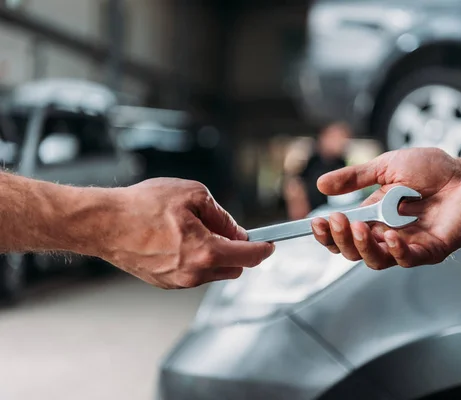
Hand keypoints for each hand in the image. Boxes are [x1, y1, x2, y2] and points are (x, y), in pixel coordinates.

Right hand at [99, 178, 274, 288]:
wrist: (104, 223)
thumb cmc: (143, 206)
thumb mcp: (193, 195)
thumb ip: (222, 215)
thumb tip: (236, 231)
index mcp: (206, 252)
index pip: (250, 257)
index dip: (264, 249)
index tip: (270, 244)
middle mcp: (195, 273)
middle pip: (235, 268)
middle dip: (239, 251)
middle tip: (224, 229)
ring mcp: (179, 282)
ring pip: (215, 272)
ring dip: (217, 255)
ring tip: (193, 231)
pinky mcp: (165, 284)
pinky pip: (194, 274)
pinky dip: (197, 260)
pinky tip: (178, 241)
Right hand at [310, 148, 460, 269]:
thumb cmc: (432, 170)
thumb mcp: (386, 167)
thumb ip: (355, 178)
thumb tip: (320, 185)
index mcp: (373, 218)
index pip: (343, 234)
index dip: (328, 233)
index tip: (316, 222)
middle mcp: (387, 236)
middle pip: (353, 251)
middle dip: (340, 239)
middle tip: (338, 220)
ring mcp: (409, 246)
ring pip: (376, 260)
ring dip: (362, 246)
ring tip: (358, 227)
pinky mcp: (431, 250)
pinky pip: (408, 259)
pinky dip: (396, 251)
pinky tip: (389, 237)